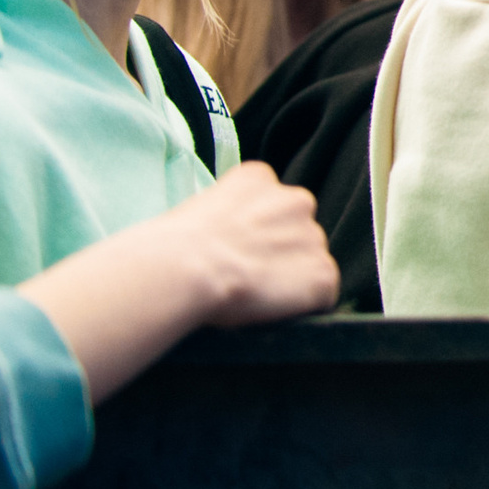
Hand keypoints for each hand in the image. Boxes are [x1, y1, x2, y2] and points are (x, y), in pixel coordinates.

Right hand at [18, 162, 336, 402]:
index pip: (270, 205)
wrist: (181, 269)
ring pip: (309, 263)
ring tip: (250, 295)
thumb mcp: (188, 212)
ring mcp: (312, 237)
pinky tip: (270, 310)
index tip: (229, 254)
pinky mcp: (322, 275)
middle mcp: (295, 200)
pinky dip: (302, 307)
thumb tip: (199, 241)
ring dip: (288, 280)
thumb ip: (215, 216)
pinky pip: (322, 295)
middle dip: (277, 254)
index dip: (251, 236)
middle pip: (296, 232)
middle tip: (241, 279)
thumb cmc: (166, 250)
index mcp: (259, 178)